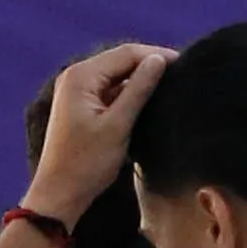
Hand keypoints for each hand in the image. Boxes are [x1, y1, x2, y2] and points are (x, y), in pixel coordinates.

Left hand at [18, 38, 170, 227]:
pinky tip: (150, 102)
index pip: (126, 54)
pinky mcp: (82, 106)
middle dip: (150, 65)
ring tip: (171, 87)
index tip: (186, 63)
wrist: (60, 193)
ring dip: (141, 80)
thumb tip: (158, 60)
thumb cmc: (86, 163)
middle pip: (121, 61)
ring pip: (118, 76)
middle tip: (182, 74)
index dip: (157, 55)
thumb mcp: (118, 125)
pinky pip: (111, 91)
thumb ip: (138, 89)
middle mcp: (76, 77)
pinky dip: (130, 94)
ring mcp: (78, 91)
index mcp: (81, 76)